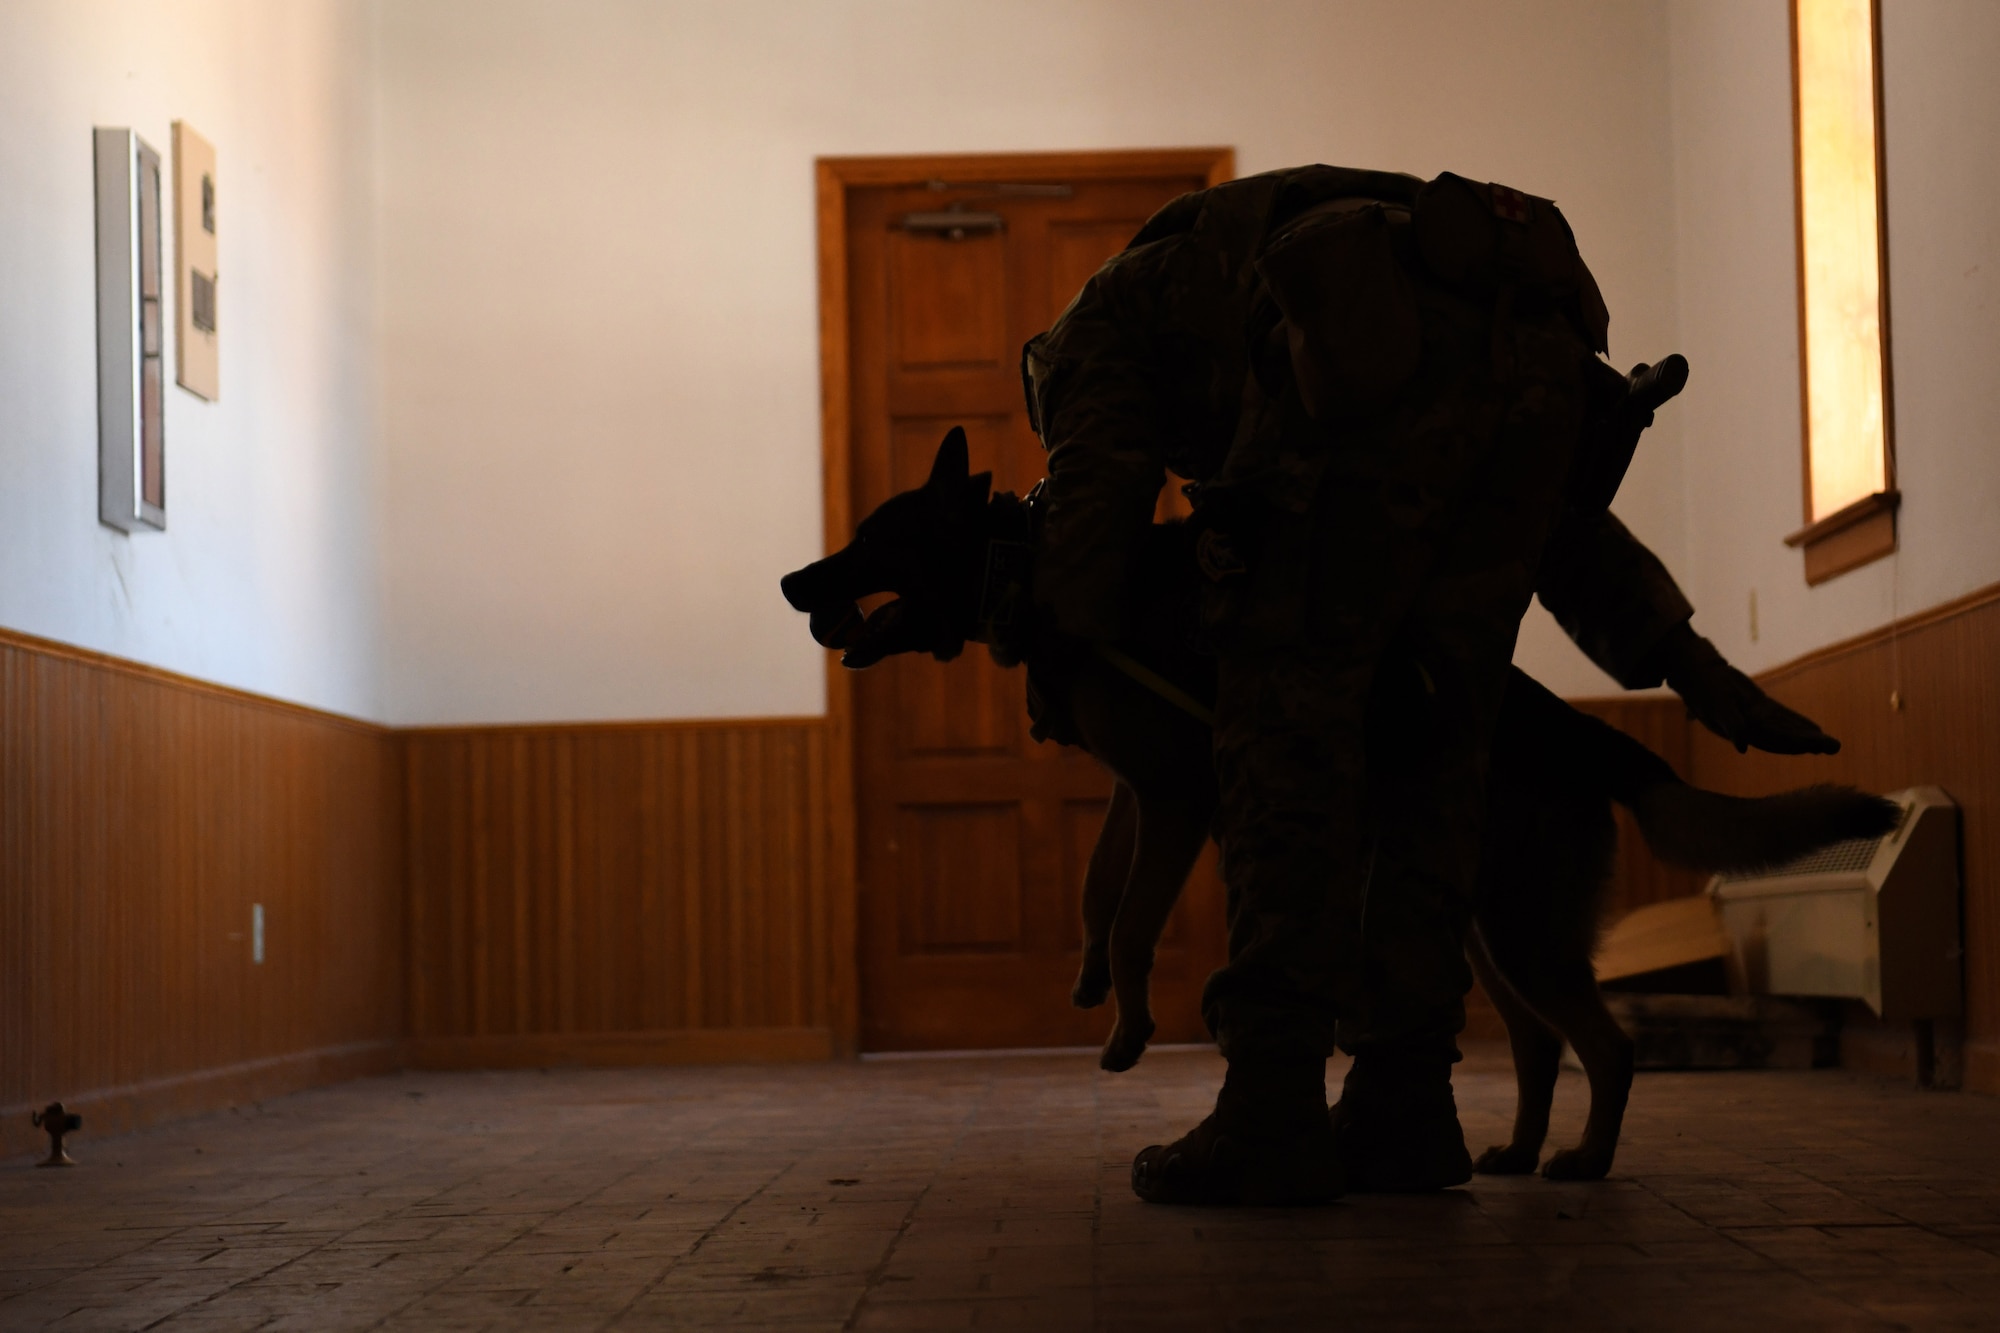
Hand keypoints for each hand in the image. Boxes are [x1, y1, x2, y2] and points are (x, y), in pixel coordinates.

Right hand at [1662, 631, 1840, 754]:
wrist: (1693, 672)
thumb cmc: (1702, 687)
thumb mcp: (1715, 704)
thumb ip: (1730, 725)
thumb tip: (1743, 747)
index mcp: (1742, 730)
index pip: (1773, 740)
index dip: (1794, 743)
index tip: (1815, 744)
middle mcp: (1751, 728)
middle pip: (1785, 739)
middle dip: (1809, 744)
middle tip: (1834, 747)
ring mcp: (1756, 718)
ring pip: (1787, 730)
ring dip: (1808, 737)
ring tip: (1831, 744)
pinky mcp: (1759, 706)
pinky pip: (1783, 717)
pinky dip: (1799, 723)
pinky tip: (1815, 729)